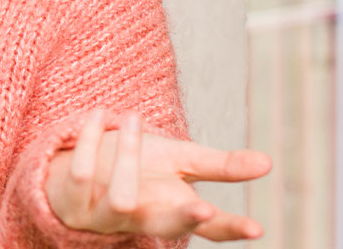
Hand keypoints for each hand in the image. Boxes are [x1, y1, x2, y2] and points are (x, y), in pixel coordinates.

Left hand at [45, 110, 271, 241]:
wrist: (81, 169)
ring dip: (129, 157)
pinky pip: (82, 174)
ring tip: (134, 116)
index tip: (256, 228)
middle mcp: (142, 219)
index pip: (210, 229)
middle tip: (204, 208)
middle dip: (184, 220)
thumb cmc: (140, 166)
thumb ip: (221, 166)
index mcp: (173, 211)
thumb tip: (269, 163)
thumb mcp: (182, 162)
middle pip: (167, 227)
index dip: (231, 229)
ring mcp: (105, 216)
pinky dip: (90, 140)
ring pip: (122, 199)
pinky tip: (99, 114)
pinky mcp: (74, 203)